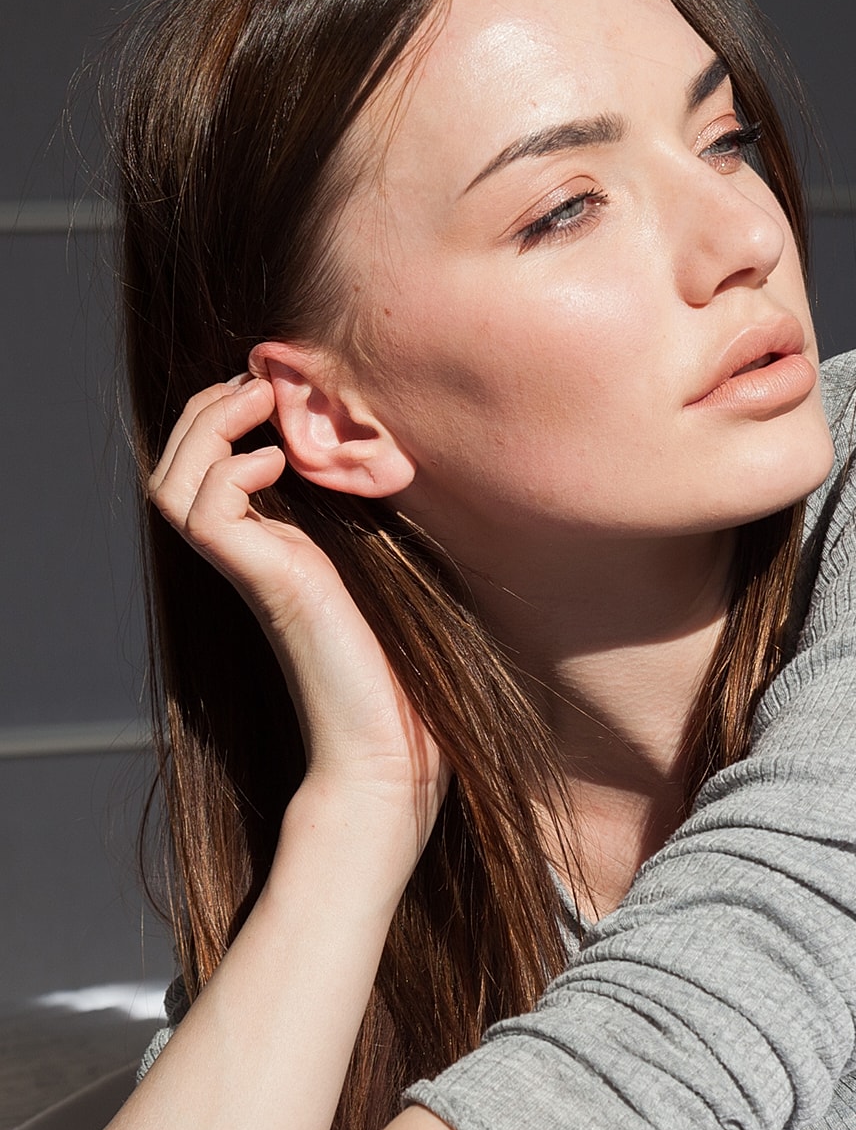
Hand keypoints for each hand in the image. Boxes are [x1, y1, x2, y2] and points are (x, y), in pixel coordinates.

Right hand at [147, 374, 447, 848]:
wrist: (393, 750)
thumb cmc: (408, 672)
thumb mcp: (396, 569)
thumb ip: (378, 520)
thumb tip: (404, 458)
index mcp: (276, 549)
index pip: (210, 468)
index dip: (224, 418)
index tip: (273, 386)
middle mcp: (251, 557)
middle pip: (175, 466)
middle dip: (205, 410)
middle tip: (256, 380)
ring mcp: (251, 571)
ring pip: (172, 483)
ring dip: (208, 427)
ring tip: (259, 402)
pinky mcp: (265, 584)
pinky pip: (204, 513)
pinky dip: (229, 471)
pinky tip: (274, 462)